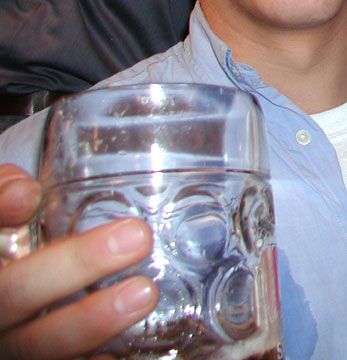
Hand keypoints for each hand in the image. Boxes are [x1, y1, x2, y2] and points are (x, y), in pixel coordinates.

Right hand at [0, 164, 157, 359]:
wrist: (9, 307)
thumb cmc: (10, 256)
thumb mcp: (1, 224)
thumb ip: (3, 197)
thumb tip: (24, 192)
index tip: (29, 196)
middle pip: (12, 293)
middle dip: (73, 265)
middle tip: (136, 238)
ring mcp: (6, 343)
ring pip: (33, 345)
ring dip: (90, 321)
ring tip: (143, 293)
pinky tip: (116, 354)